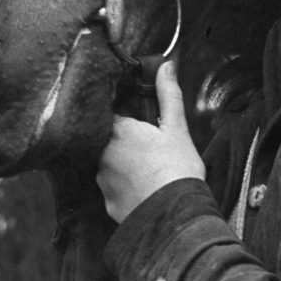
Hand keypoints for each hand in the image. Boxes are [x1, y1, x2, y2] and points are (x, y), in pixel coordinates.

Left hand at [97, 60, 205, 222]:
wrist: (174, 215)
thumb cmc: (177, 168)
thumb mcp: (177, 127)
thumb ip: (168, 94)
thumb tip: (165, 65)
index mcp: (118, 131)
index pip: (110, 115)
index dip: (123, 117)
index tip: (136, 121)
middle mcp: (102, 154)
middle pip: (107, 141)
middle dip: (123, 142)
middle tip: (146, 147)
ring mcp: (102, 181)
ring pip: (108, 166)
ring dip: (121, 166)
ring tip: (146, 170)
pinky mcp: (107, 204)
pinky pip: (112, 190)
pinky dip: (124, 189)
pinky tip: (141, 190)